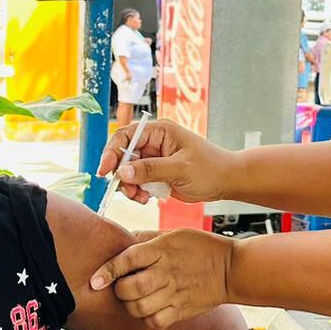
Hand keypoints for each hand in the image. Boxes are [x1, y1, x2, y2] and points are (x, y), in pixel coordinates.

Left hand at [90, 229, 234, 327]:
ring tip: (135, 300)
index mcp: (161, 250)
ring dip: (131, 306)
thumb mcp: (174, 233)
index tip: (95, 280)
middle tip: (122, 287)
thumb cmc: (202, 247)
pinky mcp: (182, 310)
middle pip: (130, 288)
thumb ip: (147, 239)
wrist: (231, 269)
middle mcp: (165, 272)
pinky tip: (150, 310)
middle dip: (119, 290)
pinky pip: (156, 322)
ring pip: (139, 308)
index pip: (126, 260)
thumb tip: (124, 240)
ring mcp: (174, 293)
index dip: (107, 272)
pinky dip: (148, 319)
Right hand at [96, 119, 236, 205]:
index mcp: (159, 131)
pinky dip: (137, 191)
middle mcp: (153, 142)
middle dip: (121, 174)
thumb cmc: (210, 168)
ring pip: (127, 171)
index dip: (112, 152)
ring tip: (142, 198)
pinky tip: (147, 198)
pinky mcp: (155, 173)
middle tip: (128, 191)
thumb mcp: (180, 169)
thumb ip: (150, 169)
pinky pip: (136, 182)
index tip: (104, 171)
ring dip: (129, 186)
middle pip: (122, 155)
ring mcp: (153, 158)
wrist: (225, 181)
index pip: (126, 136)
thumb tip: (122, 171)